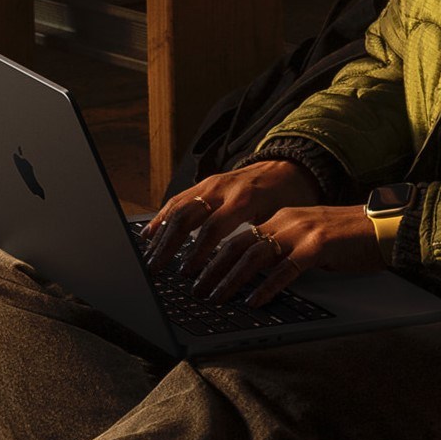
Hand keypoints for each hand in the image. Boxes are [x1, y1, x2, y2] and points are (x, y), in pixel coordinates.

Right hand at [141, 160, 321, 276]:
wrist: (291, 165)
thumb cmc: (289, 197)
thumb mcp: (280, 219)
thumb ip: (259, 241)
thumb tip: (246, 274)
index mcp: (243, 199)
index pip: (213, 228)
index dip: (197, 252)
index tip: (186, 273)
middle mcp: (222, 188)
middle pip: (186, 217)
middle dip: (168, 246)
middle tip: (156, 270)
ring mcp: (211, 183)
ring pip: (177, 207)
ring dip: (159, 235)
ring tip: (149, 258)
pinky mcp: (205, 183)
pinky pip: (178, 200)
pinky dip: (162, 218)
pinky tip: (149, 234)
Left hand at [191, 204, 384, 307]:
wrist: (382, 227)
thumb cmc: (346, 239)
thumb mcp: (307, 239)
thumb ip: (282, 250)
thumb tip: (255, 273)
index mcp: (280, 218)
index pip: (237, 236)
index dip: (212, 255)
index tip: (195, 274)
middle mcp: (286, 221)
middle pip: (238, 244)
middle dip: (212, 269)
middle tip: (196, 290)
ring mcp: (302, 232)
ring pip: (255, 255)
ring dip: (232, 279)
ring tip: (217, 298)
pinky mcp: (319, 247)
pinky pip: (286, 269)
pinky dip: (267, 286)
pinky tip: (255, 300)